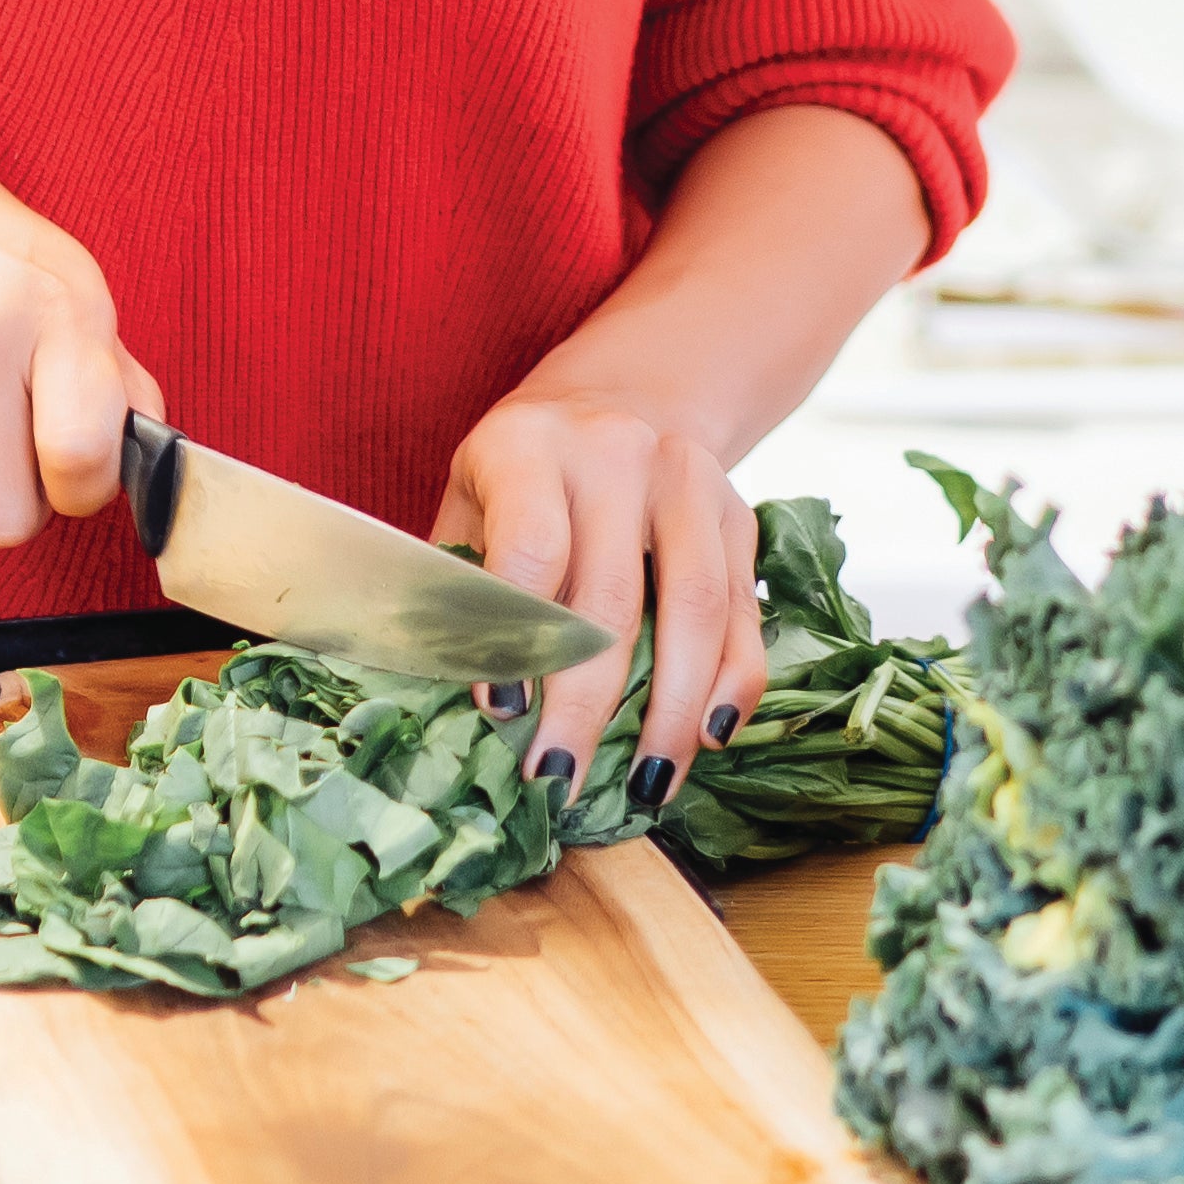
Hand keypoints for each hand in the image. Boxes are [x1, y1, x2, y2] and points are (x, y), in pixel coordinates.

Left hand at [434, 356, 770, 814]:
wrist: (620, 396)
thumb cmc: (519, 476)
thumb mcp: (468, 503)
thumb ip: (456, 586)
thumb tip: (440, 701)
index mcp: (529, 445)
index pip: (530, 548)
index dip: (516, 638)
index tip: (502, 713)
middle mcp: (616, 452)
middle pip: (611, 599)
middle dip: (586, 707)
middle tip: (560, 780)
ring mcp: (688, 480)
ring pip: (697, 610)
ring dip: (672, 713)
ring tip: (646, 787)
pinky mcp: (739, 515)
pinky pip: (744, 612)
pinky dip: (735, 683)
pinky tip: (710, 738)